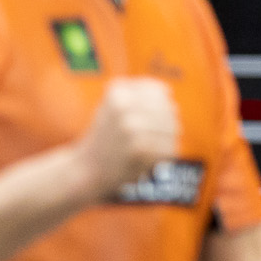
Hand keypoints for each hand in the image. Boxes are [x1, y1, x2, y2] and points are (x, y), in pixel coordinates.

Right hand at [76, 77, 178, 197]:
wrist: (87, 170)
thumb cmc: (104, 137)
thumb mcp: (111, 107)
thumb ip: (136, 93)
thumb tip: (166, 90)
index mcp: (116, 94)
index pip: (160, 91)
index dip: (161, 104)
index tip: (150, 118)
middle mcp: (123, 108)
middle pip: (170, 109)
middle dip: (166, 123)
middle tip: (151, 137)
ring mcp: (131, 128)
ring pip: (173, 128)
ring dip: (167, 140)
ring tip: (150, 147)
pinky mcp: (140, 149)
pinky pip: (170, 148)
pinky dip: (164, 155)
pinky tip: (148, 159)